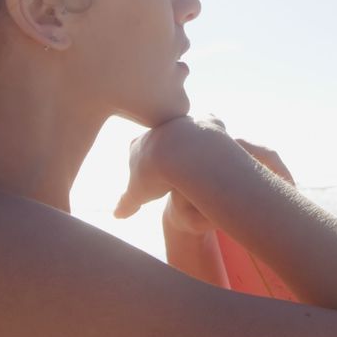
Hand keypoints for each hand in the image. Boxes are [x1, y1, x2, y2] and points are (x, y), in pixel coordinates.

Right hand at [113, 114, 229, 218]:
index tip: (150, 172)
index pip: (136, 149)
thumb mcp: (137, 194)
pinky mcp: (207, 122)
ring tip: (198, 159)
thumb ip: (127, 204)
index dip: (143, 161)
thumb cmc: (155, 175)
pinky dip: (214, 132)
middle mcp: (160, 129)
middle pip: (161, 137)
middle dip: (166, 148)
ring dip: (190, 140)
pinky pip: (211, 124)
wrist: (180, 153)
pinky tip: (219, 146)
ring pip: (185, 128)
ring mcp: (183, 122)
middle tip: (175, 165)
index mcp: (140, 144)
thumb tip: (117, 215)